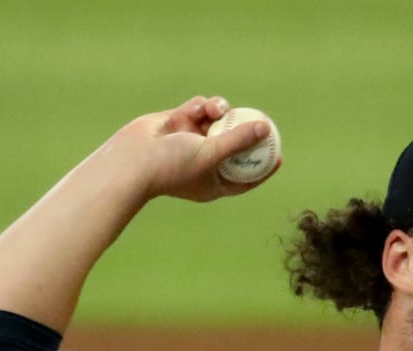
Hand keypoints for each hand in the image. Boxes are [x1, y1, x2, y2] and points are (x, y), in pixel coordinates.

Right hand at [107, 96, 281, 203]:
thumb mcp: (211, 154)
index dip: (263, 166)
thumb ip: (238, 140)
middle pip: (234, 146)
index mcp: (214, 182)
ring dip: (220, 111)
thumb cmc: (172, 165)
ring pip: (216, 122)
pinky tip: (197, 107)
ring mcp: (190, 142)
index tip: (279, 155)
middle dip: (245, 131)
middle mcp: (204, 162)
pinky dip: (200, 105)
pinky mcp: (177, 123)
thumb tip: (265, 128)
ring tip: (217, 108)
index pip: (246, 176)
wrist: (132, 159)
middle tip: (261, 120)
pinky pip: (197, 109)